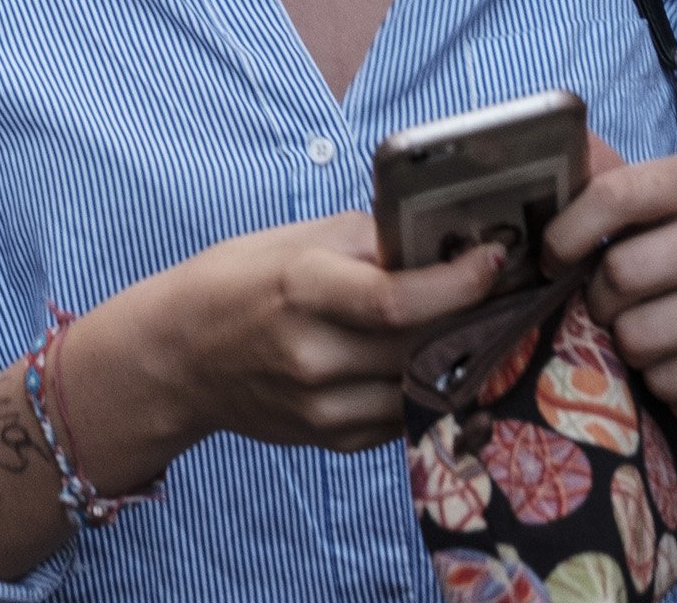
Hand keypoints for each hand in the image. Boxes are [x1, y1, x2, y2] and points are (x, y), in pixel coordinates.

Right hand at [126, 212, 503, 455]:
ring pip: (424, 383)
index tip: (494, 260)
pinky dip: (422, 384)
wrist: (178, 356)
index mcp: (299, 290)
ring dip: (455, 354)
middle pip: (423, 343)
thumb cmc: (234, 283)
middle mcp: (311, 355)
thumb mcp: (289, 240)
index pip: (396, 300)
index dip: (458, 282)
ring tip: (467, 322)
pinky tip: (420, 358)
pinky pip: (405, 414)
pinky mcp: (332, 439)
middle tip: (499, 288)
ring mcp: (322, 406)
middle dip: (471, 314)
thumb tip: (439, 238)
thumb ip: (365, 240)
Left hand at [544, 148, 676, 415]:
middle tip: (607, 303)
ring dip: (626, 343)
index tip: (552, 258)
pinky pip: (671, 379)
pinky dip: (659, 379)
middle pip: (623, 271)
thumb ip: (607, 189)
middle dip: (597, 298)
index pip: (616, 195)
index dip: (566, 233)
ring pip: (641, 334)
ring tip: (648, 332)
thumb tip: (542, 164)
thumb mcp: (661, 212)